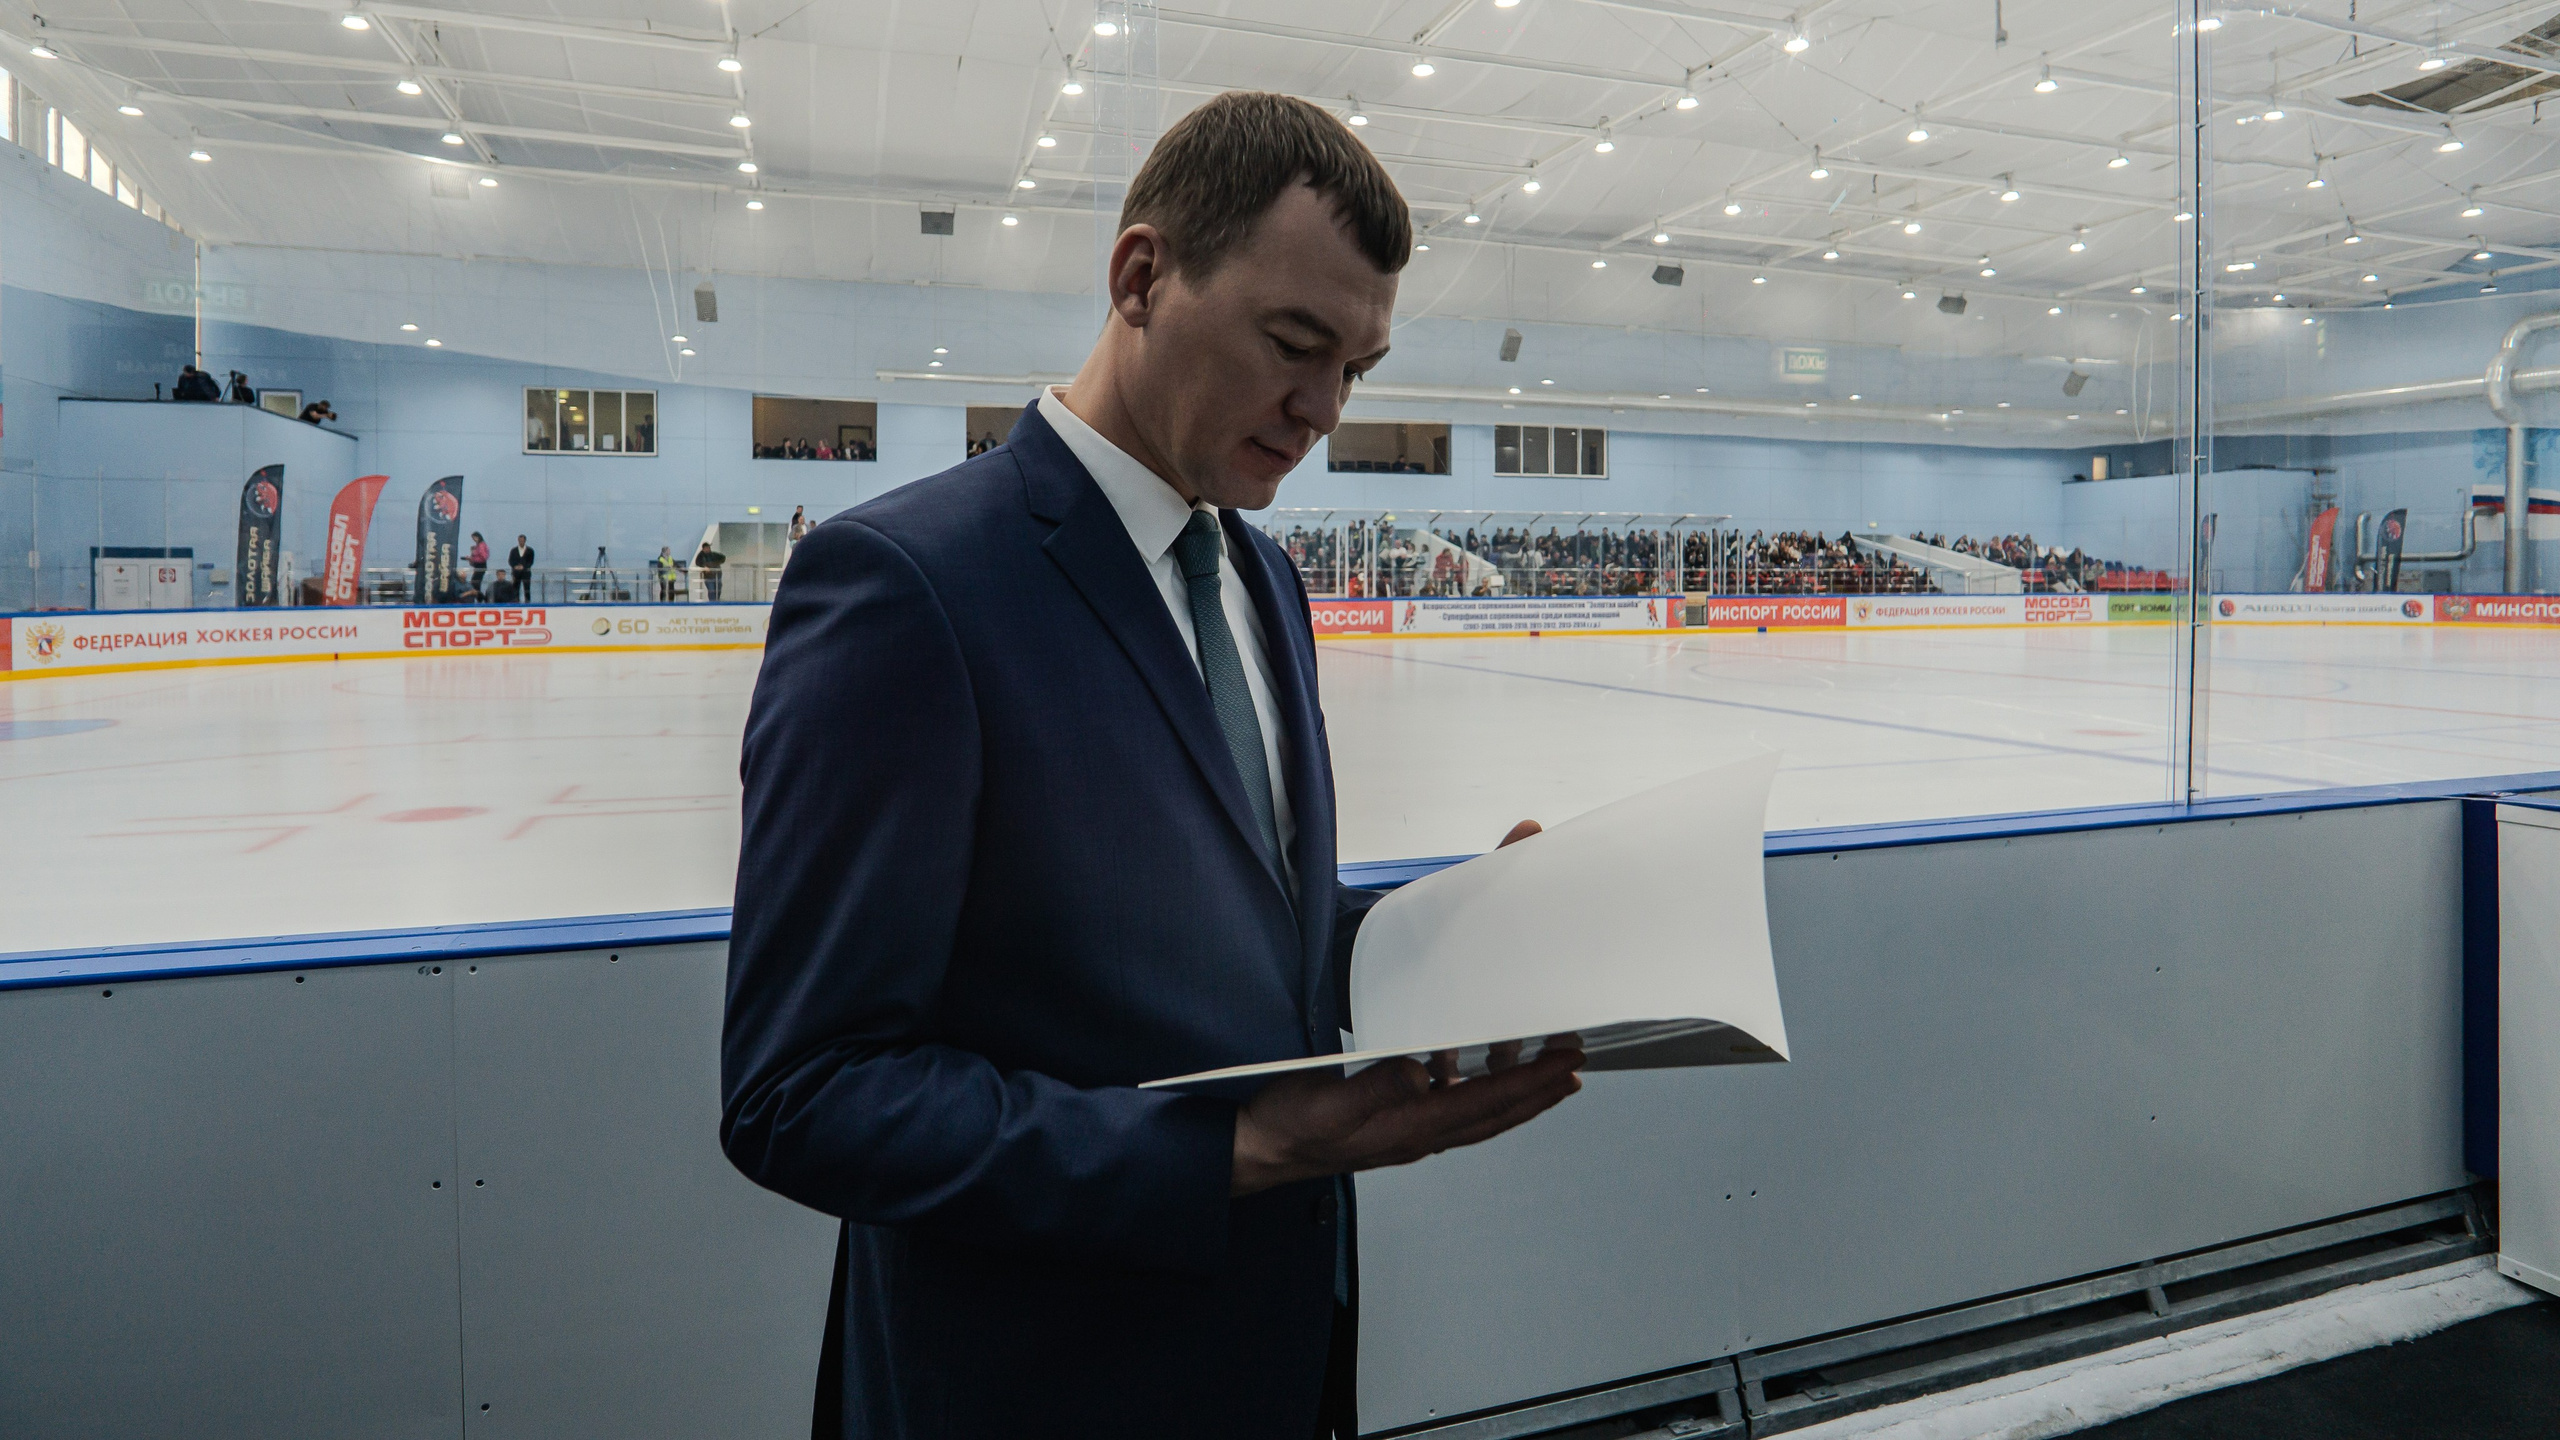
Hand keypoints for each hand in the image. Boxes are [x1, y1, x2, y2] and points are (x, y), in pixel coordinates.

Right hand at [1228, 816, 1567, 1197]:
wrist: (1257, 1151)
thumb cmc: (1287, 1127)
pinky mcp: (1392, 1124)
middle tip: (1574, 1066)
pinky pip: (1448, 1108)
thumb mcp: (1327, 1101)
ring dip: (1513, 1093)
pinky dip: (1473, 1089)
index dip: (1532, 1085)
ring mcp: (1406, 1132)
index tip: (1567, 1066)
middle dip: (1539, 1092)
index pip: (1487, 1103)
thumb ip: (1376, 1086)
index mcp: (1410, 1127)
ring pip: (1477, 1114)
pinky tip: (1464, 1067)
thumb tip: (1422, 1071)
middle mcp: (1418, 1134)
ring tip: (1539, 1068)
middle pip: (1494, 1114)